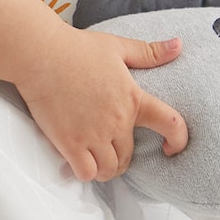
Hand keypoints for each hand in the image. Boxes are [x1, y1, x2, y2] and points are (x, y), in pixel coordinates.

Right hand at [14, 26, 187, 182]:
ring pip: (109, 170)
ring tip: (94, 161)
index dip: (179, 139)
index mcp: (133, 99)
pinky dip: (85, 173)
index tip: (171, 147)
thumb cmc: (76, 49)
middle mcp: (117, 121)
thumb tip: (178, 45)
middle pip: (128, 157)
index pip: (170, 124)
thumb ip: (149, 52)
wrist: (40, 55)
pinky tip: (77, 163)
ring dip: (104, 169)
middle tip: (109, 152)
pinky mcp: (70, 143)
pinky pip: (86, 173)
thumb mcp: (117, 47)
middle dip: (121, 158)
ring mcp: (93, 135)